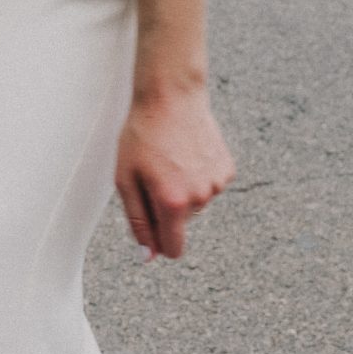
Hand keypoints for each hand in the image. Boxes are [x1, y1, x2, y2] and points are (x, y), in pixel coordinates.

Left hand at [114, 83, 232, 259]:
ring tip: (167, 161)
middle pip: (179, 223)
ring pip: (194, 205)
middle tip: (150, 176)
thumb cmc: (141, 136)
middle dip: (163, 209)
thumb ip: (138, 221)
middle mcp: (201, 197)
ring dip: (180, 192)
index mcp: (173, 203)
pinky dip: (195, 178)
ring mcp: (217, 183)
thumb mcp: (125, 180)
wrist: (171, 99)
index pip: (173, 247)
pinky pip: (207, 187)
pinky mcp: (227, 170)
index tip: (151, 239)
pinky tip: (185, 155)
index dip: (159, 246)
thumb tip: (149, 255)